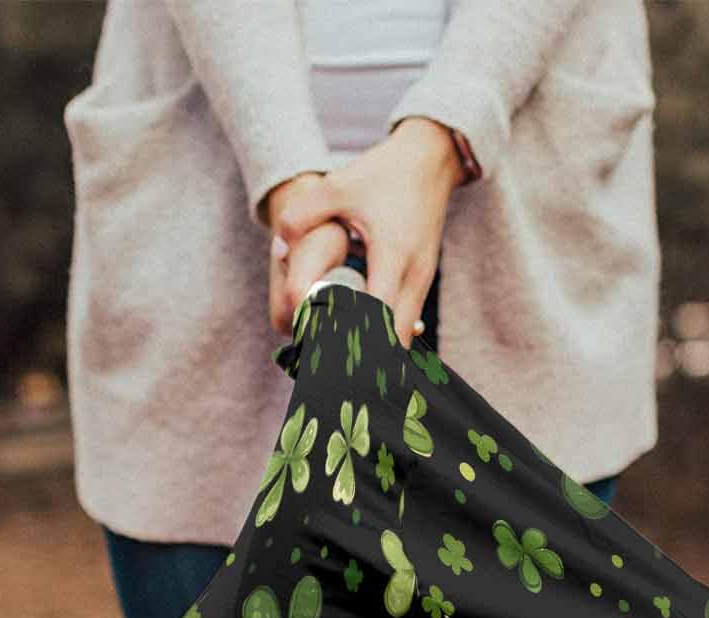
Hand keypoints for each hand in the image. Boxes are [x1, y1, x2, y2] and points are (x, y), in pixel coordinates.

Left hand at [269, 118, 463, 348]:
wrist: (430, 159)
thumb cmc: (384, 174)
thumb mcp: (338, 186)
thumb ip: (302, 214)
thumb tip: (278, 249)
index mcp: (393, 255)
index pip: (378, 318)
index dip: (355, 341)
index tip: (328, 357)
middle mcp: (414, 275)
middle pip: (395, 341)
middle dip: (367, 359)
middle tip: (332, 367)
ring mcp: (423, 282)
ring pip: (404, 336)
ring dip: (378, 350)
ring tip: (343, 359)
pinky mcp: (423, 282)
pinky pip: (406, 322)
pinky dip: (386, 335)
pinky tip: (360, 339)